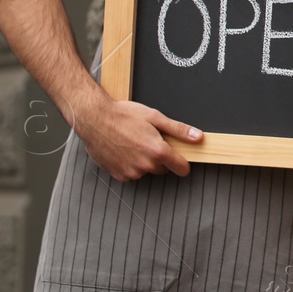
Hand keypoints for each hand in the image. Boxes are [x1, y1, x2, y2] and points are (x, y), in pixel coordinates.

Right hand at [67, 88, 203, 180]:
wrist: (94, 119)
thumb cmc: (123, 116)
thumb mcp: (155, 117)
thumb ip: (178, 130)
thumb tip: (198, 137)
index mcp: (158, 152)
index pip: (181, 168)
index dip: (183, 163)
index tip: (181, 159)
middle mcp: (145, 166)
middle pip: (163, 168)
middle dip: (160, 157)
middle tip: (149, 140)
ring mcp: (131, 172)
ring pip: (146, 170)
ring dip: (144, 161)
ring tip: (133, 143)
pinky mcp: (118, 175)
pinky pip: (131, 173)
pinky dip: (130, 164)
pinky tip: (123, 150)